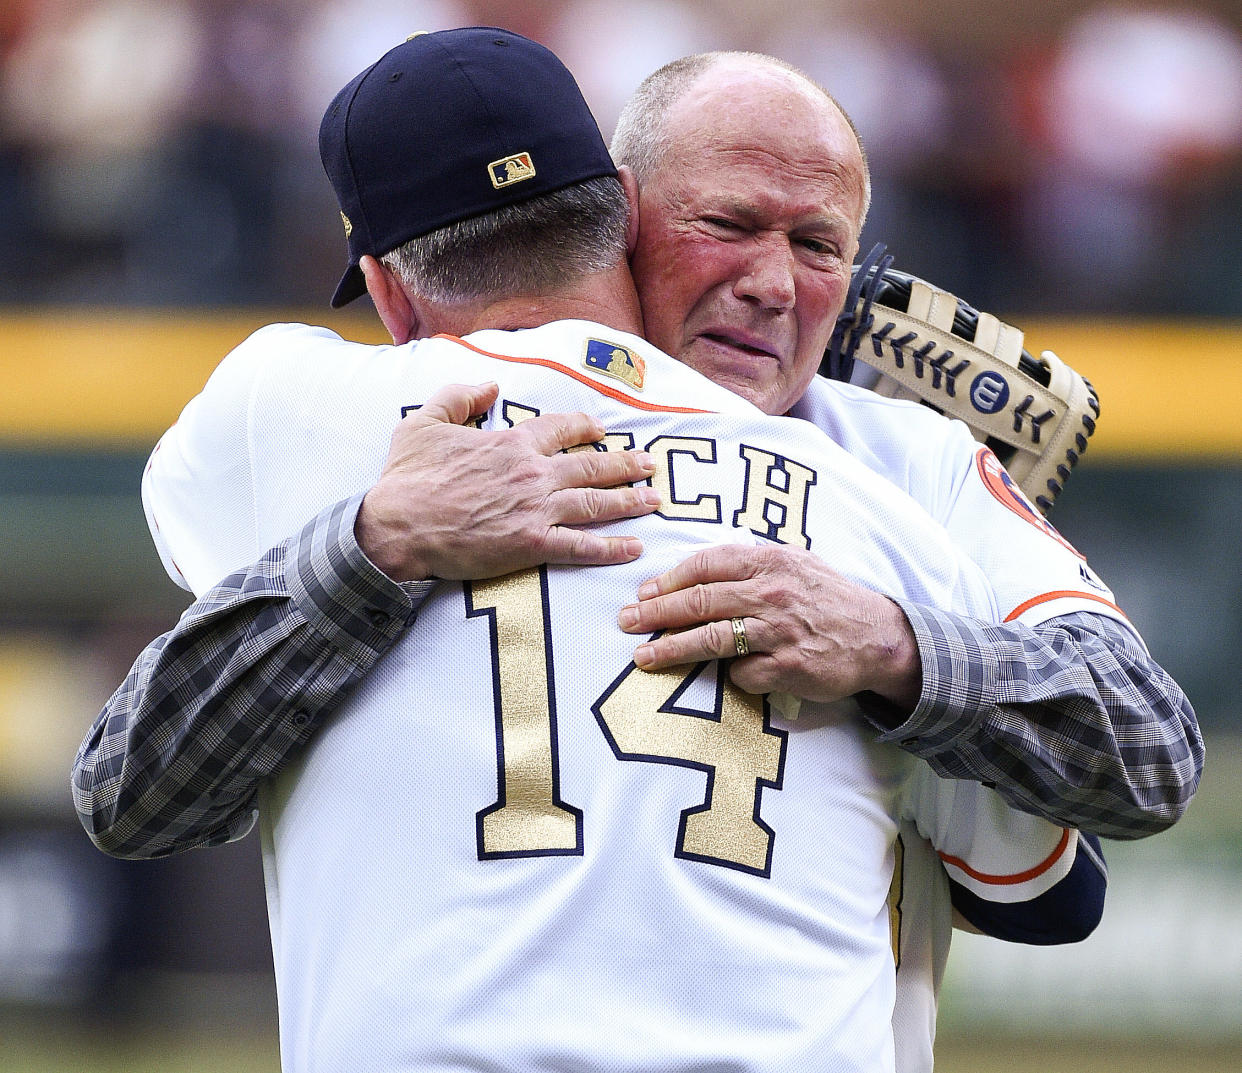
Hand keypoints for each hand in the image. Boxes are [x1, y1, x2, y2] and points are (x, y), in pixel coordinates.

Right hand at [357, 382, 660, 580]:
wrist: (397, 526)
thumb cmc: (408, 478)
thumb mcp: (423, 423)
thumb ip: (458, 396)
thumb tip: (490, 385)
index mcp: (511, 443)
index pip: (560, 429)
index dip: (585, 427)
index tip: (600, 429)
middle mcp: (533, 473)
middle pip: (591, 466)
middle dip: (624, 464)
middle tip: (649, 465)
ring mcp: (536, 510)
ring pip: (595, 503)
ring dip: (629, 501)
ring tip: (653, 500)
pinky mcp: (532, 544)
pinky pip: (581, 546)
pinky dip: (611, 548)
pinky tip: (633, 548)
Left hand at [617, 543, 921, 708]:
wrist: (878, 636)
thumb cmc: (826, 598)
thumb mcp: (793, 564)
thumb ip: (749, 564)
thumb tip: (694, 573)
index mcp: (770, 562)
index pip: (707, 564)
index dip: (670, 579)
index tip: (644, 592)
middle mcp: (772, 593)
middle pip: (700, 602)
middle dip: (656, 613)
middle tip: (627, 622)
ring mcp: (779, 632)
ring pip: (712, 639)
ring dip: (671, 649)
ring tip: (642, 657)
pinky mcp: (788, 668)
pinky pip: (743, 674)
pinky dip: (729, 675)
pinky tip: (723, 676)